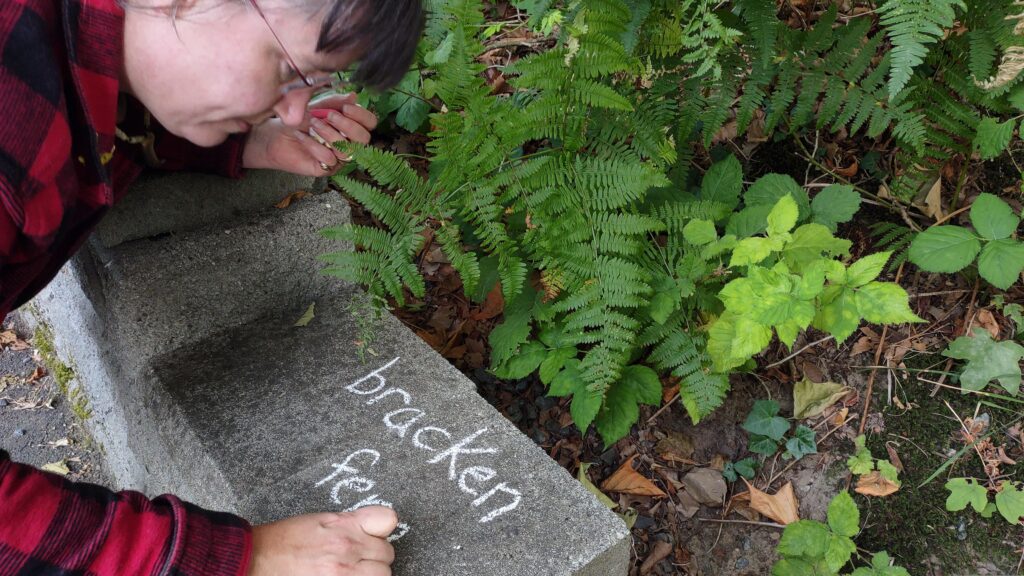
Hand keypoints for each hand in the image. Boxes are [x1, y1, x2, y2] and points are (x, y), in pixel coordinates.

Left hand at [242, 93, 377, 175]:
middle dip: (347, 126)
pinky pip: (329, 158)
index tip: (345, 107)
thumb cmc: (299, 120)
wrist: (276, 136)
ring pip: (347, 151)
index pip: (370, 123)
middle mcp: (349, 143)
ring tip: (312, 124)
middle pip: (364, 139)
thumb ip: (335, 102)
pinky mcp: (325, 168)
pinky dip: (314, 145)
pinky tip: (302, 137)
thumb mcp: (317, 107)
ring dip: (329, 134)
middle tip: (328, 116)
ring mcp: (338, 158)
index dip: (362, 115)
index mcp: (351, 126)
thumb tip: (354, 96)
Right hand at [247, 506, 396, 575]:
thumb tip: (375, 527)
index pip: (388, 520)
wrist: (257, 559)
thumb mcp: (321, 520)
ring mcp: (343, 575)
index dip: (382, 528)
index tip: (374, 535)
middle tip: (359, 558)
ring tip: (352, 571)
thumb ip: (351, 522)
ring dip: (372, 574)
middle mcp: (347, 550)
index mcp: (345, 527)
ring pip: (382, 575)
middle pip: (387, 554)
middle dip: (376, 556)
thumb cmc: (286, 539)